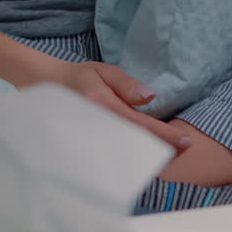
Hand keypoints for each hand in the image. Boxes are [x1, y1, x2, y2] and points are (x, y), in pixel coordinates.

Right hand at [44, 60, 191, 151]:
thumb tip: (150, 98)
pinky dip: (129, 159)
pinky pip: (111, 156)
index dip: (165, 135)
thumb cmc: (79, 77)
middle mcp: (96, 126)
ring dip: (146, 157)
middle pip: (135, 144)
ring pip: (124, 154)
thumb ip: (127, 84)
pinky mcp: (85, 147)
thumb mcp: (104, 71)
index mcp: (103, 105)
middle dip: (160, 150)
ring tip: (168, 158)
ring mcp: (89, 140)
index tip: (186, 142)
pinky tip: (143, 160)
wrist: (45, 86)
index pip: (141, 124)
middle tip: (183, 152)